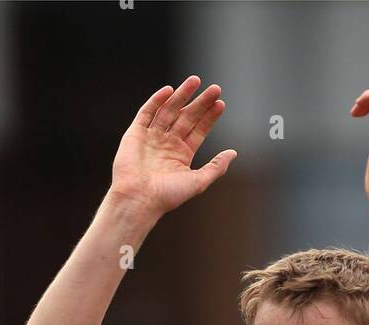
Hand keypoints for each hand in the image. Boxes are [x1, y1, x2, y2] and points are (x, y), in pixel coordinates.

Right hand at [110, 77, 236, 216]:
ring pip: (168, 110)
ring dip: (182, 95)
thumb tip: (234, 153)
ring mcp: (151, 137)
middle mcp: (167, 144)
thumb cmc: (168, 195)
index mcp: (181, 155)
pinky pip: (147, 112)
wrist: (139, 199)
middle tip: (215, 88)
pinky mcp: (135, 133)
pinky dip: (156, 101)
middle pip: (186, 117)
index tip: (221, 103)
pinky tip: (170, 90)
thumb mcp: (198, 182)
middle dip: (200, 103)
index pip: (198, 130)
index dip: (209, 117)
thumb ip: (216, 167)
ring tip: (196, 81)